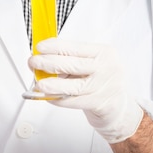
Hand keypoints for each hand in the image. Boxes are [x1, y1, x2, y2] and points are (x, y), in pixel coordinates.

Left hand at [29, 38, 143, 143]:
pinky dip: (59, 99)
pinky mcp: (100, 104)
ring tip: (39, 83)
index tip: (40, 47)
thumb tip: (44, 55)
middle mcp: (107, 68)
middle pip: (73, 65)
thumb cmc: (101, 79)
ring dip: (53, 84)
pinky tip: (48, 96)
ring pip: (74, 86)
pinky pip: (74, 101)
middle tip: (33, 62)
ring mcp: (105, 87)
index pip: (76, 48)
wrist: (118, 105)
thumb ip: (72, 58)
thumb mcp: (92, 63)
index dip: (55, 47)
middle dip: (49, 63)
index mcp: (104, 52)